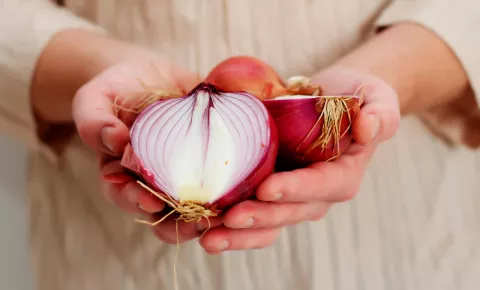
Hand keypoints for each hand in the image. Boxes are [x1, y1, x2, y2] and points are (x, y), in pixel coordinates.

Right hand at [73, 58, 223, 242]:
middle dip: (182, 221)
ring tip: (227, 213)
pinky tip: (246, 186)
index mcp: (122, 175)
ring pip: (198, 203)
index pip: (126, 197)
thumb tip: (114, 140)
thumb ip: (93, 120)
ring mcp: (184, 173)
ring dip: (212, 212)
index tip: (150, 200)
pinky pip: (221, 177)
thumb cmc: (116, 89)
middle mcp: (154, 181)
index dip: (136, 202)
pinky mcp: (208, 158)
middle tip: (201, 221)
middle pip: (165, 212)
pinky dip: (233, 185)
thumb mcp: (95, 99)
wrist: (148, 74)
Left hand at [198, 66, 400, 253]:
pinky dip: (229, 224)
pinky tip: (202, 227)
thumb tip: (368, 128)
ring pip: (267, 221)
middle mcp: (317, 193)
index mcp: (343, 175)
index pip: (322, 186)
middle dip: (260, 218)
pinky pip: (252, 212)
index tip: (268, 189)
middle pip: (290, 212)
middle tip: (229, 219)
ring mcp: (291, 195)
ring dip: (238, 232)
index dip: (297, 190)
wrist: (330, 98)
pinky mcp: (269, 190)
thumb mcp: (377, 97)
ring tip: (208, 236)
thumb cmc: (354, 97)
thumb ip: (381, 113)